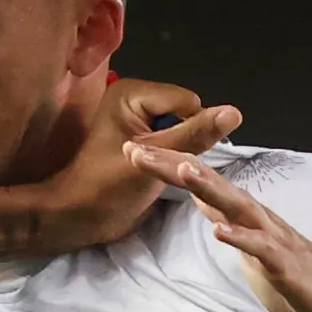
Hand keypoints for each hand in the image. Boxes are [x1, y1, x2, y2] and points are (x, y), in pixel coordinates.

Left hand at [20, 85, 236, 253]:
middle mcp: (136, 99)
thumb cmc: (106, 189)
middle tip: (167, 169)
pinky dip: (173, 159)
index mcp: (133, 92)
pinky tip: (159, 176)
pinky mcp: (141, 140)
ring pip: (182, 130)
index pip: (189, 102)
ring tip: (161, 174)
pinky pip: (172, 142)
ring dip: (180, 153)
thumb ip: (195, 135)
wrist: (76, 219)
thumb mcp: (155, 160)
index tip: (175, 160)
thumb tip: (235, 112)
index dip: (191, 131)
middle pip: (187, 114)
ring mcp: (137, 120)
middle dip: (185, 142)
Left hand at [126, 139, 311, 311]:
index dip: (167, 169)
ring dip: (209, 187)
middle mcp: (257, 219)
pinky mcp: (285, 264)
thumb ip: (230, 226)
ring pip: (236, 206)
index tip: (132, 153)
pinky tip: (219, 230)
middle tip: (137, 148)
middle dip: (174, 165)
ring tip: (182, 168)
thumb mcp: (252, 251)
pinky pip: (260, 249)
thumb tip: (207, 208)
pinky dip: (240, 238)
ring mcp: (272, 238)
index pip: (202, 186)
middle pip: (211, 185)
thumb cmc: (297, 280)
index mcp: (246, 217)